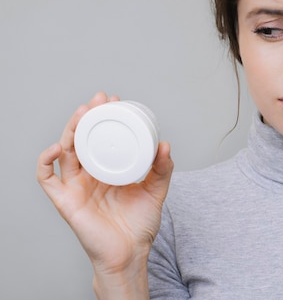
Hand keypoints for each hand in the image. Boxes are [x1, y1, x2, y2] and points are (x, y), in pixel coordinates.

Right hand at [37, 92, 173, 296]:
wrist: (130, 253)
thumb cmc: (140, 224)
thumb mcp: (156, 190)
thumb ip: (162, 169)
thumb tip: (165, 144)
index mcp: (108, 169)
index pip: (101, 137)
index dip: (104, 118)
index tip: (114, 101)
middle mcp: (89, 175)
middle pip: (81, 138)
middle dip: (87, 116)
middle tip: (99, 100)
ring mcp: (75, 186)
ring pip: (64, 151)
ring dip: (70, 129)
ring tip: (82, 113)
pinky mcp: (65, 200)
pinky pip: (47, 178)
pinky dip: (46, 161)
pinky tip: (57, 147)